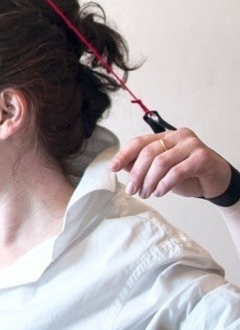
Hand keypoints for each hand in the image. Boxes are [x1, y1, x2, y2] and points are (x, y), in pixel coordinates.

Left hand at [110, 127, 231, 199]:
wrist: (216, 182)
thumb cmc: (188, 175)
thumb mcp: (160, 170)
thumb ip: (142, 165)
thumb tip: (121, 166)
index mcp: (165, 136)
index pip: (140, 142)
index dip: (124, 154)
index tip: (113, 168)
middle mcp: (178, 136)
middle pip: (148, 153)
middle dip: (136, 174)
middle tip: (132, 190)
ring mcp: (192, 145)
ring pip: (161, 162)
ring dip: (150, 181)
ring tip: (146, 193)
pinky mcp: (202, 157)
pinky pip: (177, 171)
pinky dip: (164, 184)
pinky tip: (160, 192)